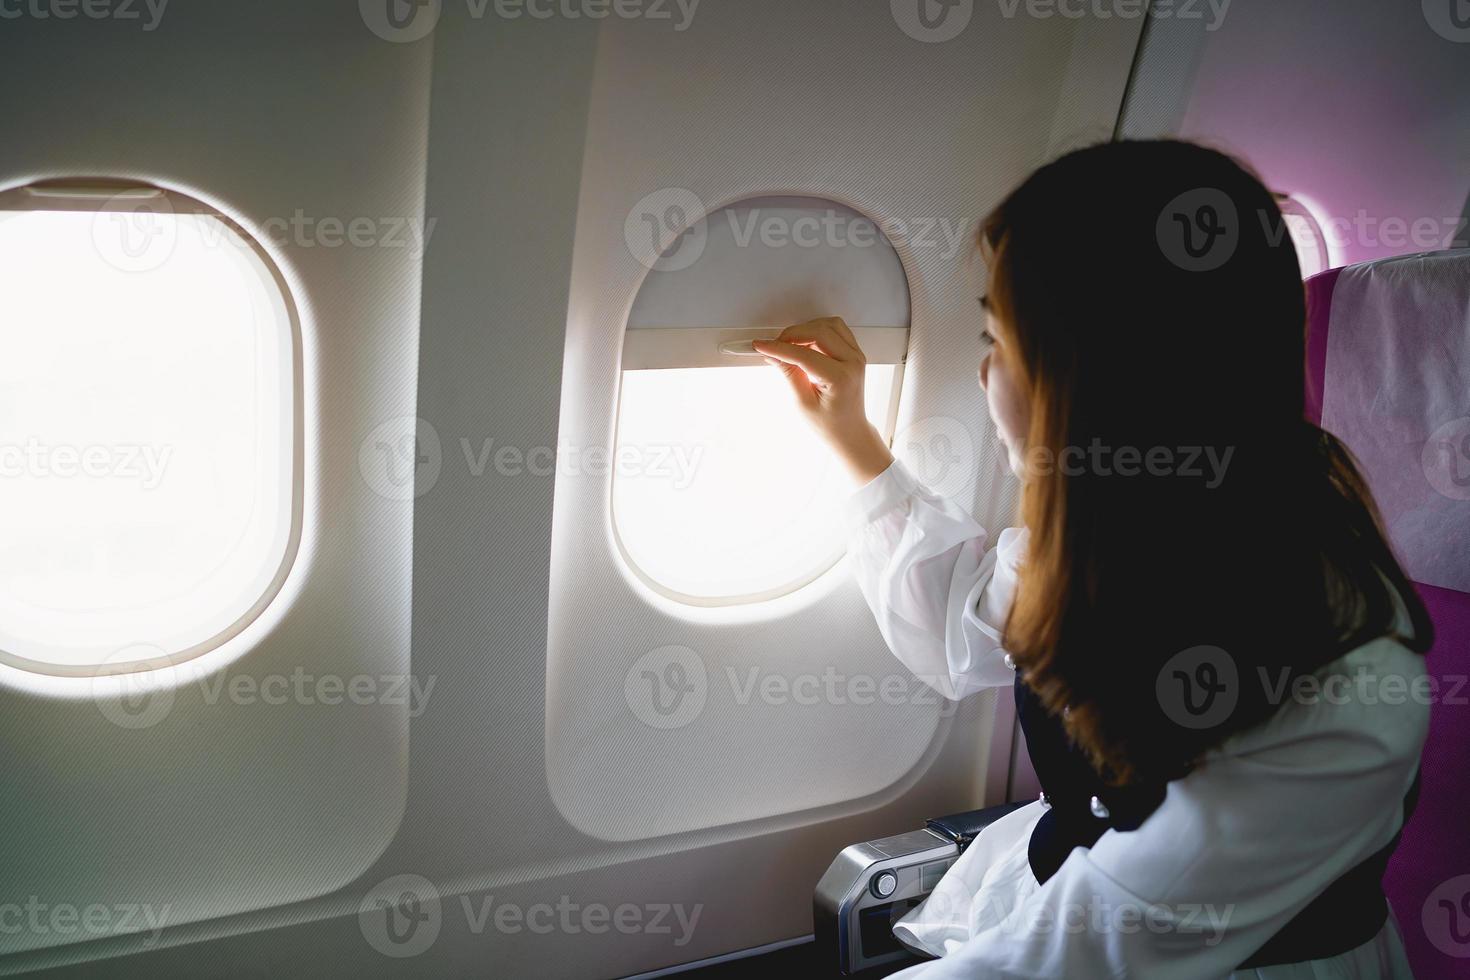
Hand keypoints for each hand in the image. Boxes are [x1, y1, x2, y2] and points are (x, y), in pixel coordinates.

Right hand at [752, 317, 894, 486]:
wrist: (848, 431)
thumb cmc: (829, 424)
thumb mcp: (802, 402)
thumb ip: (789, 374)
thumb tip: (773, 354)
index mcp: (841, 378)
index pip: (804, 354)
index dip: (779, 348)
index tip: (761, 345)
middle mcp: (853, 363)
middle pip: (819, 332)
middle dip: (792, 335)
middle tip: (774, 347)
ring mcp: (856, 355)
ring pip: (828, 325)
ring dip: (806, 330)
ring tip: (790, 346)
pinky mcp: (854, 352)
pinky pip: (836, 329)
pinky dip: (817, 330)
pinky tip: (805, 344)